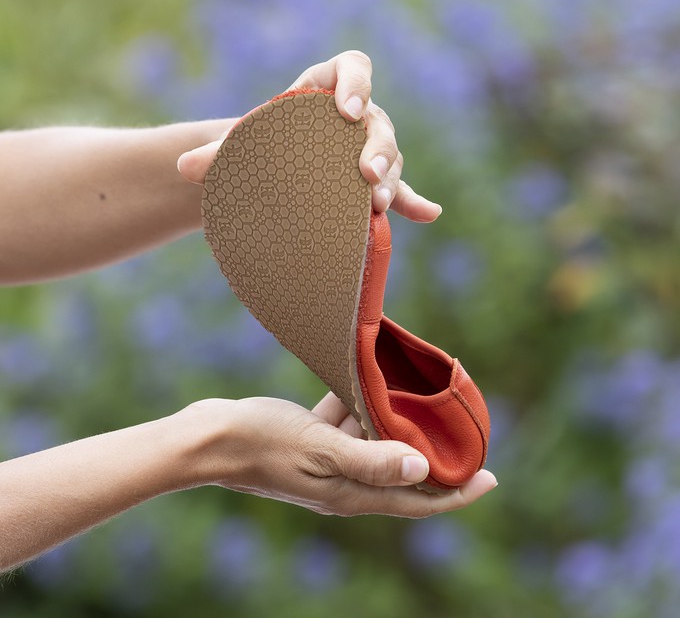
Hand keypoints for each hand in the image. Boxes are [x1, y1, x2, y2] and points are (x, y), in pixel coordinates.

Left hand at [177, 50, 442, 222]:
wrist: (271, 165)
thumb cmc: (260, 143)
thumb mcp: (241, 145)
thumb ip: (216, 152)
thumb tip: (182, 167)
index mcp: (325, 87)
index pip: (352, 66)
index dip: (355, 82)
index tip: (345, 109)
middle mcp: (355, 116)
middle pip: (377, 120)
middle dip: (376, 146)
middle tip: (364, 172)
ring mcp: (368, 150)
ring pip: (390, 156)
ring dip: (390, 178)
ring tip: (376, 203)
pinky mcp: (373, 182)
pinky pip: (400, 190)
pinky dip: (414, 202)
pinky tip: (429, 213)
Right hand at [189, 393, 496, 516]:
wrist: (211, 437)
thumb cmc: (263, 442)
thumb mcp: (320, 448)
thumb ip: (370, 459)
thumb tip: (422, 465)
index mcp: (352, 493)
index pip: (418, 499)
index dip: (457, 492)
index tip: (491, 477)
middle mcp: (346, 481)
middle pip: (403, 471)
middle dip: (433, 451)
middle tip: (461, 425)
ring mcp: (329, 460)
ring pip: (376, 441)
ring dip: (395, 419)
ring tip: (418, 391)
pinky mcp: (313, 440)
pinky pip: (347, 423)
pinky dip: (359, 404)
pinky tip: (364, 378)